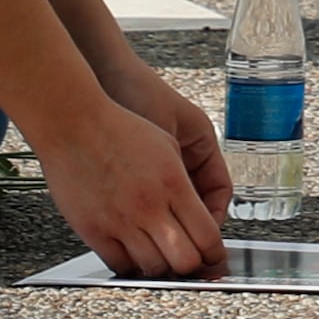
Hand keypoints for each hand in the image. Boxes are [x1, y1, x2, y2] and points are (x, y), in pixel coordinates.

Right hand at [41, 94, 224, 277]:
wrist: (73, 124)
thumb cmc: (119, 129)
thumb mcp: (168, 146)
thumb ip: (188, 182)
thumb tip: (202, 213)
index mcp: (173, 184)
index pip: (207, 236)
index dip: (216, 253)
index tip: (215, 255)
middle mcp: (149, 206)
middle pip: (185, 260)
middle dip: (194, 265)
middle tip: (193, 261)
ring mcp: (120, 221)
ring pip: (154, 268)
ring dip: (163, 267)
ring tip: (164, 257)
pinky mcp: (93, 230)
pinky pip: (120, 265)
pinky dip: (132, 266)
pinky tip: (136, 255)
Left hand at [107, 52, 234, 221]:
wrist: (100, 73)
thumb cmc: (135, 93)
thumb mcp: (164, 139)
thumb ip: (176, 175)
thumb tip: (186, 216)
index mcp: (202, 142)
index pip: (218, 190)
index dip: (213, 217)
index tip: (202, 238)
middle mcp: (185, 151)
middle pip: (198, 198)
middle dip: (190, 223)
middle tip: (180, 245)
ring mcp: (163, 157)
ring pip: (174, 200)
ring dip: (167, 217)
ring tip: (155, 234)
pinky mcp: (139, 162)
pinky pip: (150, 195)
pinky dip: (146, 208)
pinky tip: (133, 219)